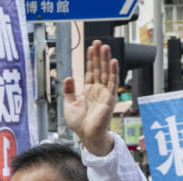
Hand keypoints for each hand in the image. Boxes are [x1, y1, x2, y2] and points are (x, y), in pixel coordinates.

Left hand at [63, 41, 117, 156]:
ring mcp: (104, 94)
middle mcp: (98, 90)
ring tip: (105, 47)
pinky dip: (113, 72)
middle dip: (98, 56)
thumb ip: (69, 91)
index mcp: (88, 91)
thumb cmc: (79, 123)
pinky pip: (113, 83)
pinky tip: (113, 62)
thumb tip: (68, 77)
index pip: (90, 71)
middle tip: (98, 42)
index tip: (90, 48)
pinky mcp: (109, 99)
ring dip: (106, 60)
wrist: (86, 135)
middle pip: (99, 69)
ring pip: (106, 72)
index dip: (90, 59)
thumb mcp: (69, 104)